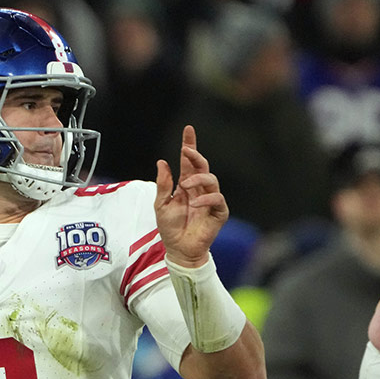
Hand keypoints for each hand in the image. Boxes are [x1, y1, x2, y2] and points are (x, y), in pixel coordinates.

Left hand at [154, 125, 227, 267]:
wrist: (178, 249)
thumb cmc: (170, 227)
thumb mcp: (161, 204)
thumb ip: (163, 184)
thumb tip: (162, 162)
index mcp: (186, 185)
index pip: (189, 162)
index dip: (190, 145)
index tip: (188, 129)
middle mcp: (199, 189)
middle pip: (202, 166)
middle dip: (196, 155)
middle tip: (186, 150)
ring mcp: (210, 199)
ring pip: (211, 179)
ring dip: (198, 178)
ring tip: (185, 185)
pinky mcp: (218, 212)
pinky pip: (217, 199)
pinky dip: (207, 199)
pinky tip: (195, 203)